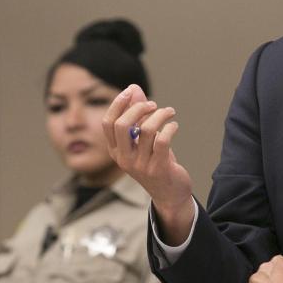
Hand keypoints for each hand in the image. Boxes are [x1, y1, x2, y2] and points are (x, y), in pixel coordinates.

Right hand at [102, 84, 194, 244]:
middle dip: (138, 108)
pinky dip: (170, 128)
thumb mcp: (144, 139)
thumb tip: (133, 88)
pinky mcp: (159, 168)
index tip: (131, 92)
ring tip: (170, 112)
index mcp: (115, 151)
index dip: (118, 104)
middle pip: (122, 125)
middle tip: (154, 105)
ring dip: (161, 115)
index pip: (108, 123)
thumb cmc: (156, 162)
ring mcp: (140, 165)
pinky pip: (163, 141)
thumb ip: (137, 114)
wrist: (170, 194)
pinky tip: (174, 125)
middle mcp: (124, 159)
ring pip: (147, 130)